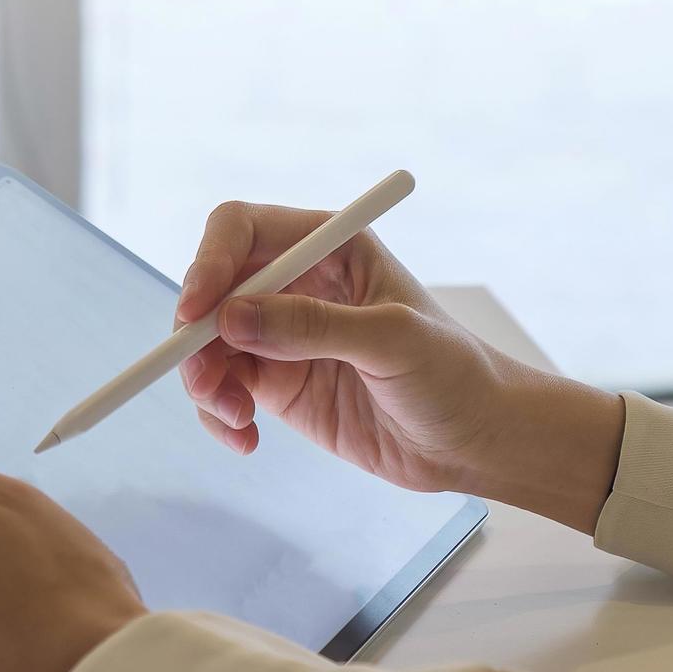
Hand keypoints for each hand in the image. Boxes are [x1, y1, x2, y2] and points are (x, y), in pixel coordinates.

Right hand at [176, 201, 624, 533]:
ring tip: (236, 420)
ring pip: (208, 344)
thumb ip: (314, 326)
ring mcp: (282, 336)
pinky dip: (219, 415)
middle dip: (196, 334)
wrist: (476, 442)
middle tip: (204, 381)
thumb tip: (231, 318)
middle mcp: (297, 283)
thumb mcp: (393, 341)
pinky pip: (222, 390)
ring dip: (204, 382)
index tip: (196, 312)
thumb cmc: (455, 375)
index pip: (241, 230)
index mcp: (329, 246)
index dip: (209, 262)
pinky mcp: (278, 384)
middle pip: (212, 288)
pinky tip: (247, 441)